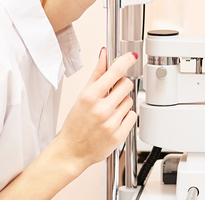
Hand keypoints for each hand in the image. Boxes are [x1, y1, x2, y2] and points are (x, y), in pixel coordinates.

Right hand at [54, 48, 137, 169]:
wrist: (71, 151)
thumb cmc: (75, 124)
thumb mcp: (82, 96)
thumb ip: (97, 74)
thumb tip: (105, 54)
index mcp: (90, 97)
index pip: (115, 72)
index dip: (125, 61)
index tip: (131, 56)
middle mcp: (101, 109)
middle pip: (127, 85)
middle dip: (121, 87)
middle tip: (112, 94)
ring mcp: (111, 123)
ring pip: (130, 101)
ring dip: (122, 104)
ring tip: (109, 112)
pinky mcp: (119, 135)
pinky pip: (132, 116)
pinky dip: (126, 117)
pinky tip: (114, 121)